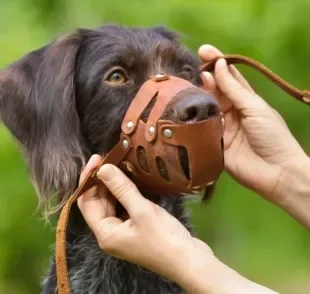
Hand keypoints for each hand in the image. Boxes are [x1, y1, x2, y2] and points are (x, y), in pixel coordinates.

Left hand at [77, 155, 277, 293]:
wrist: (189, 260)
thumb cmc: (164, 238)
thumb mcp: (142, 210)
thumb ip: (121, 188)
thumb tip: (102, 168)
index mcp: (105, 233)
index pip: (86, 202)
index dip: (88, 179)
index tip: (97, 159)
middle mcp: (110, 233)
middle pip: (98, 202)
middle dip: (101, 180)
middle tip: (109, 158)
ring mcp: (123, 231)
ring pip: (111, 203)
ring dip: (113, 185)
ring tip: (118, 164)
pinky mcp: (136, 228)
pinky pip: (123, 206)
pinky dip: (124, 193)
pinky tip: (130, 179)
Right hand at [199, 45, 309, 227]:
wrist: (276, 172)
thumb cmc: (272, 136)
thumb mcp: (255, 108)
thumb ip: (234, 89)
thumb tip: (219, 65)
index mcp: (245, 100)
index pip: (228, 77)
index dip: (216, 63)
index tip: (203, 50)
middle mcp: (230, 112)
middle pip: (214, 91)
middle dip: (202, 79)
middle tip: (190, 69)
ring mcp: (220, 128)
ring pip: (204, 109)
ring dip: (194, 98)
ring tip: (182, 85)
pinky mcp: (212, 144)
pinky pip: (199, 130)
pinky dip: (191, 121)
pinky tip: (181, 111)